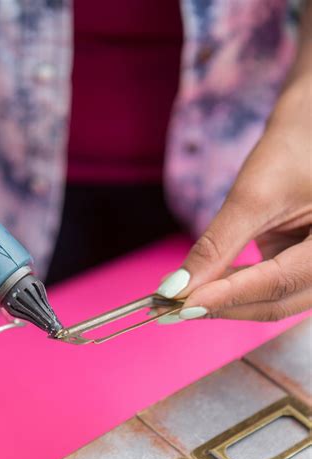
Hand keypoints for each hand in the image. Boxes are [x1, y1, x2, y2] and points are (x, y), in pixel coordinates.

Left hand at [156, 75, 311, 322]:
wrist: (307, 137)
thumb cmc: (290, 154)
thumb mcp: (252, 196)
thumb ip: (216, 246)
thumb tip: (176, 288)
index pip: (278, 283)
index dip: (228, 296)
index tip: (183, 302)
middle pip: (275, 304)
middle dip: (222, 307)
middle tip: (172, 309)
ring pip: (270, 304)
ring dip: (225, 304)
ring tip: (180, 299)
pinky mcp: (299, 273)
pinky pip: (266, 293)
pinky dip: (233, 293)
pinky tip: (201, 288)